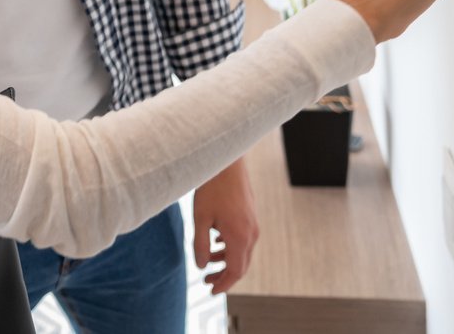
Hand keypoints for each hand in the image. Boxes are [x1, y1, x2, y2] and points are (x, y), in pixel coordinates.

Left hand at [191, 158, 258, 294]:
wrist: (226, 161)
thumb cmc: (211, 187)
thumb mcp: (200, 218)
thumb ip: (200, 245)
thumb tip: (202, 266)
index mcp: (239, 237)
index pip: (235, 272)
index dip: (223, 284)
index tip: (211, 291)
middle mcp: (251, 233)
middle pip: (240, 265)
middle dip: (224, 276)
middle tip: (206, 281)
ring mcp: (253, 224)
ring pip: (242, 252)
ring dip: (225, 260)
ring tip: (207, 263)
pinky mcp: (250, 216)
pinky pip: (243, 240)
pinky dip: (230, 247)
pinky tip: (216, 242)